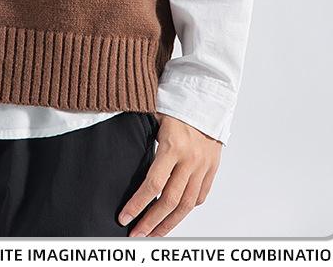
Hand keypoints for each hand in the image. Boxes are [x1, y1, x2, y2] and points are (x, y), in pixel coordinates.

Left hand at [118, 112, 222, 236]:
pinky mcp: (212, 168)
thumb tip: (120, 156)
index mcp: (172, 145)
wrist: (207, 96)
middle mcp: (190, 159)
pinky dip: (187, 209)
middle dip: (151, 222)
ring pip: (186, 205)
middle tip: (136, 235)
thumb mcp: (154, 116)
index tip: (124, 218)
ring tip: (154, 234)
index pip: (153, 184)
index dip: (137, 204)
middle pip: (170, 201)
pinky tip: (175, 216)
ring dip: (169, 223)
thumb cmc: (175, 104)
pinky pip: (200, 196)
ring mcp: (203, 165)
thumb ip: (141, 137)